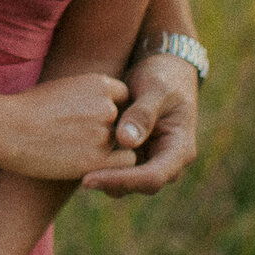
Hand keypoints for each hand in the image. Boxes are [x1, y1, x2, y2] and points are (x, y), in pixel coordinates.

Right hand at [0, 73, 137, 180]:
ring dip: (109, 148)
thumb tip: (101, 106)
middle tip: (84, 138)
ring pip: (125, 143)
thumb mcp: (61, 87)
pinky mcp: (96, 159)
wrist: (5, 128)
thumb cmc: (25, 108)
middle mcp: (107, 106)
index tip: (95, 118)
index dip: (112, 109)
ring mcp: (103, 133)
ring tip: (79, 150)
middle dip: (111, 129)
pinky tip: (90, 163)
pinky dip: (114, 165)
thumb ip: (87, 95)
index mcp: (99, 83)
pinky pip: (124, 162)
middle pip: (125, 120)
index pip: (123, 96)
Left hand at [81, 53, 196, 195]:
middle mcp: (167, 162)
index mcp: (180, 150)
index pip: (152, 177)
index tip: (90, 178)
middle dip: (108, 183)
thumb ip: (143, 114)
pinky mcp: (135, 155)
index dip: (121, 180)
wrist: (164, 69)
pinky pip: (117, 168)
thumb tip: (127, 142)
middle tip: (79, 177)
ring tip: (74, 165)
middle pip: (138, 185)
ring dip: (103, 176)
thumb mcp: (156, 90)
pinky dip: (101, 165)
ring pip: (126, 182)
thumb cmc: (163, 76)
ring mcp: (151, 160)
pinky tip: (78, 156)